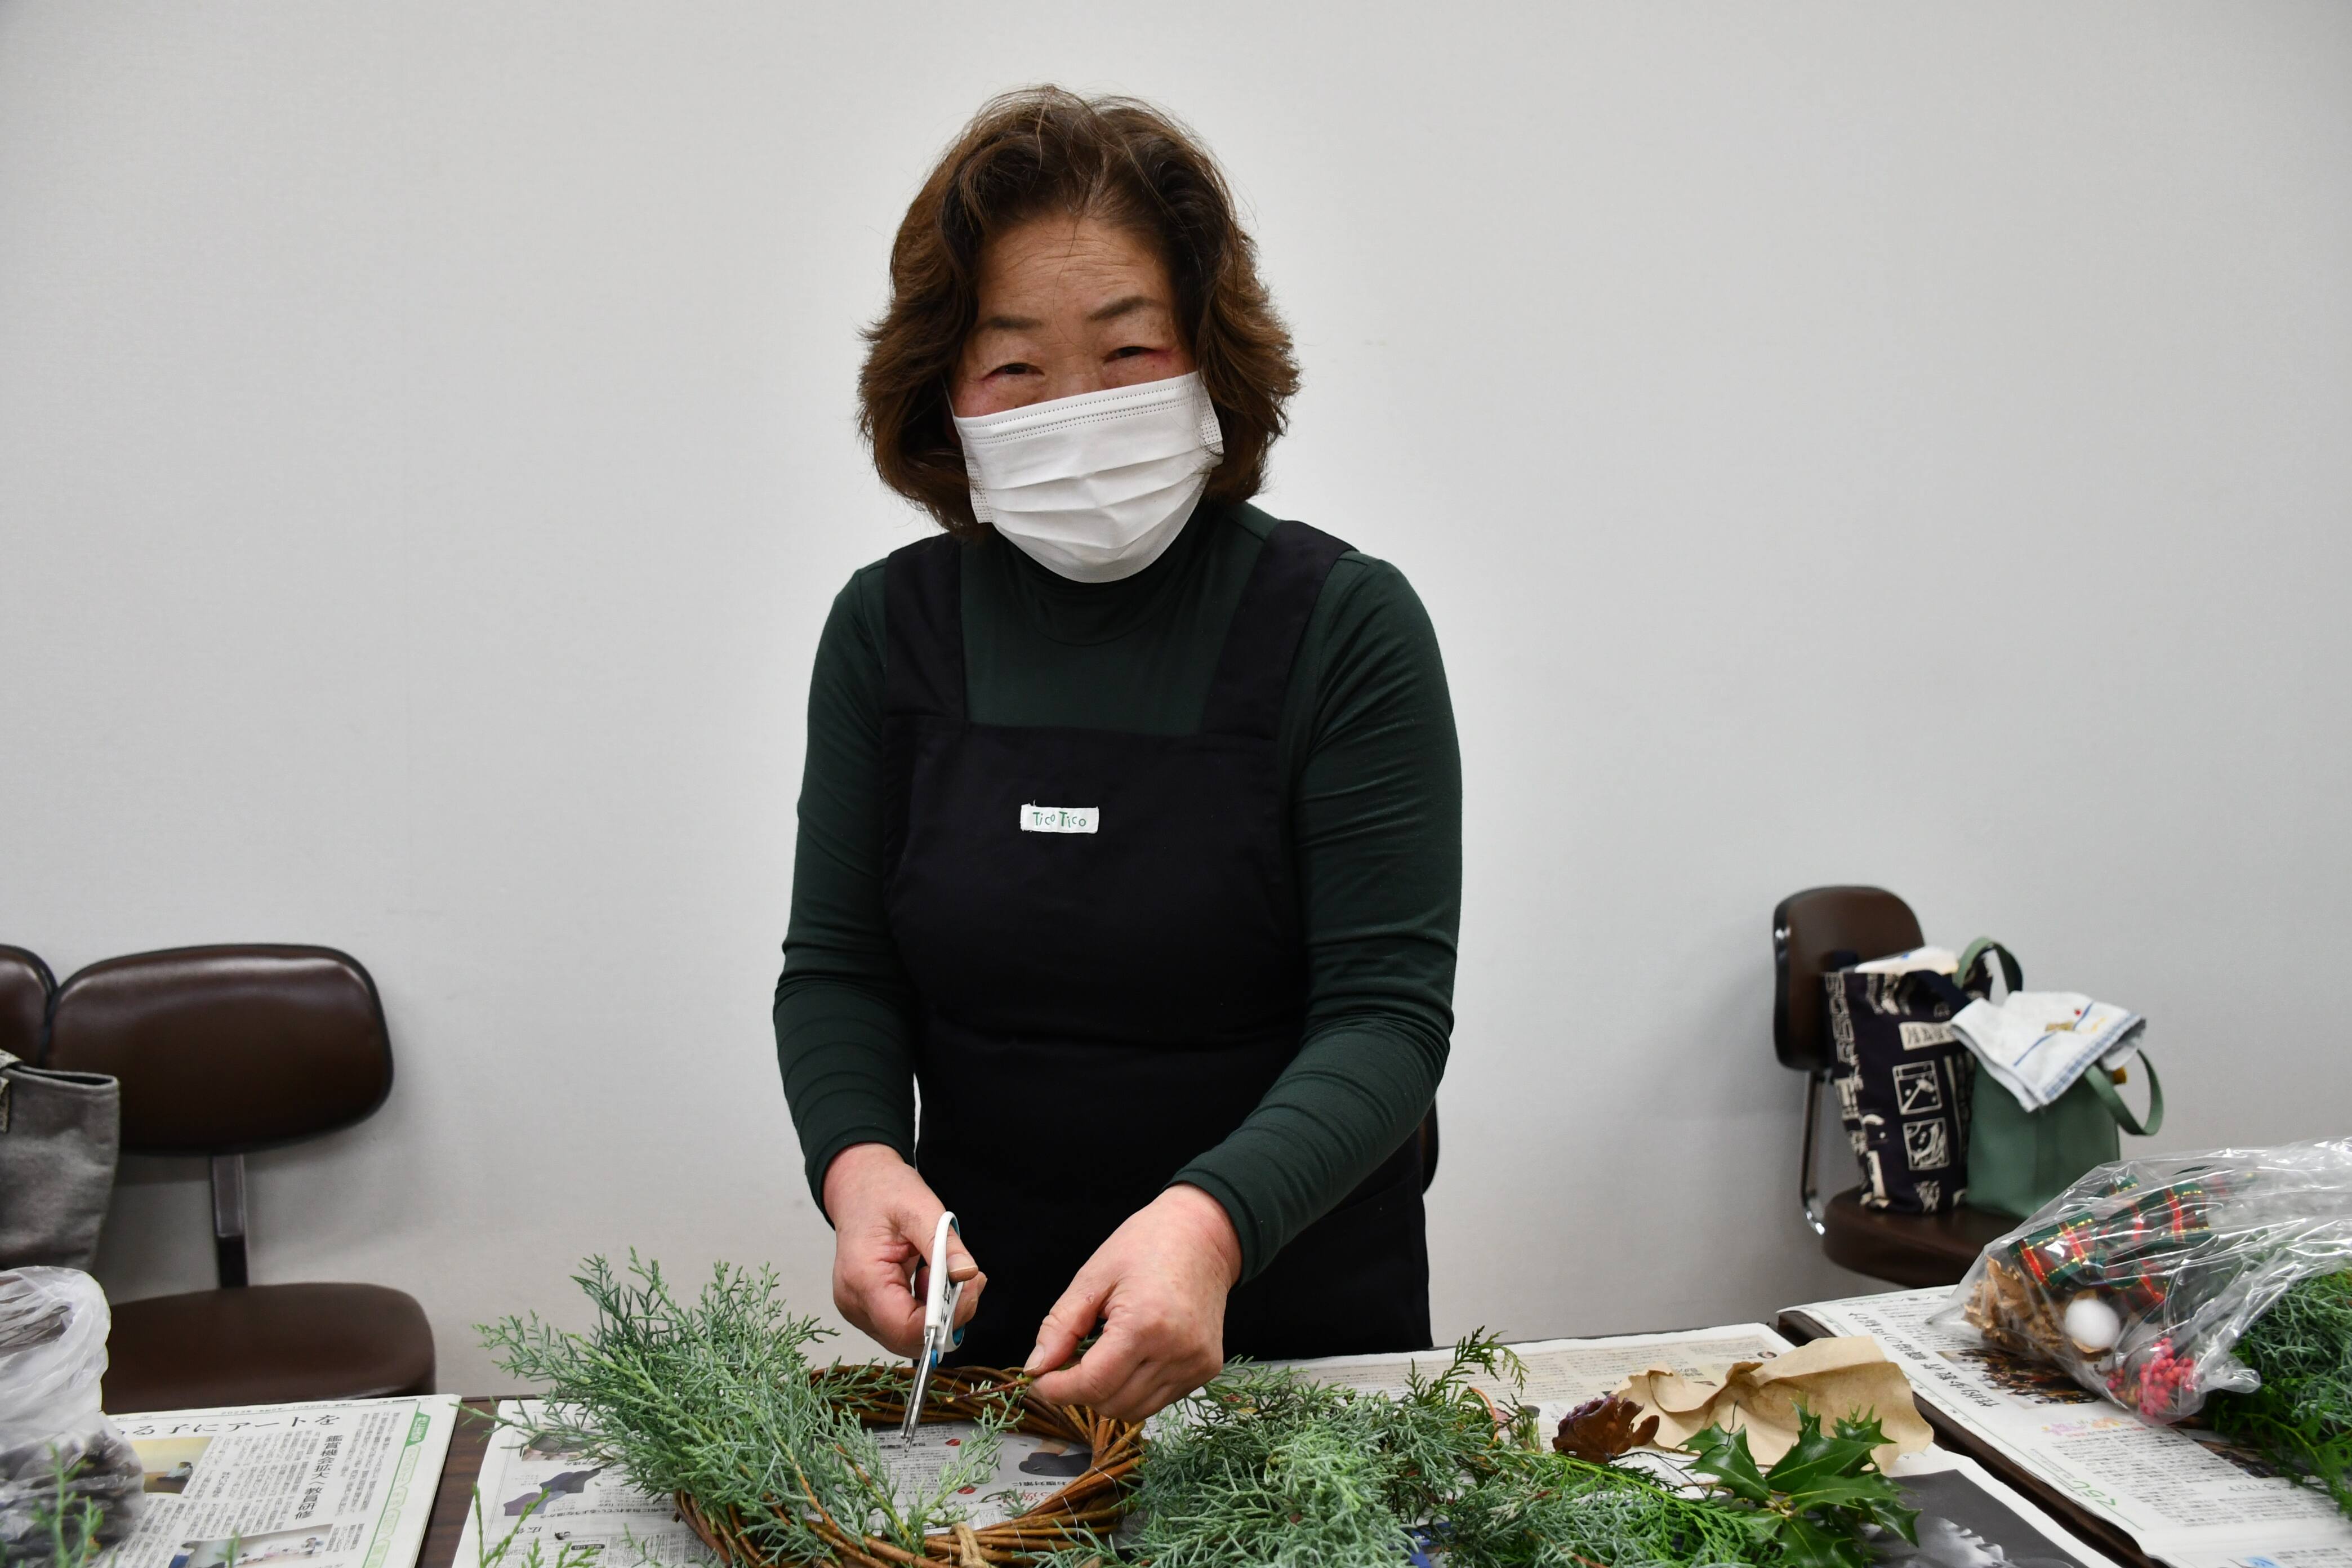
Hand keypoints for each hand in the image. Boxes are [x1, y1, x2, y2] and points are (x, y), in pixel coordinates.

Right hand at [822, 1143, 983, 1357]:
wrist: (859, 1185)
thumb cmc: (883, 1192)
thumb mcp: (920, 1207)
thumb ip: (944, 1244)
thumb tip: (967, 1274)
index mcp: (863, 1279)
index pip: (906, 1328)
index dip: (944, 1320)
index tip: (969, 1288)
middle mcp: (855, 1302)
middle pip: (908, 1339)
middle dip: (947, 1317)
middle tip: (968, 1281)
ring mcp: (858, 1308)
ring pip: (909, 1336)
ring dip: (938, 1312)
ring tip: (946, 1272)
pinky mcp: (867, 1307)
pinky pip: (903, 1323)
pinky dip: (926, 1308)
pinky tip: (931, 1278)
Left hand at [1026, 1184, 1241, 1421]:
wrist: (1204, 1235)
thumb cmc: (1145, 1245)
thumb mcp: (1093, 1277)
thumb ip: (1061, 1325)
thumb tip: (1035, 1368)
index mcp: (1145, 1324)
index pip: (1093, 1384)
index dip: (1056, 1389)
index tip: (1038, 1380)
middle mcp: (1176, 1352)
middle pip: (1111, 1404)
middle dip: (1079, 1391)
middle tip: (1068, 1361)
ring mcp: (1195, 1364)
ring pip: (1134, 1410)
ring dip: (1107, 1394)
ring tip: (1101, 1357)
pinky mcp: (1206, 1370)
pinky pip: (1158, 1400)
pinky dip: (1134, 1390)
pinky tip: (1130, 1358)